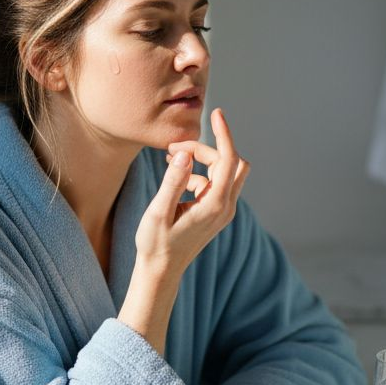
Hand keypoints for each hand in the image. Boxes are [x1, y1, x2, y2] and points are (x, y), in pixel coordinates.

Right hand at [134, 108, 250, 284]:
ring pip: (225, 172)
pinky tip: (176, 179)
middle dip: (205, 149)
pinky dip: (199, 174)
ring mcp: (223, 211)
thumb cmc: (156, 244)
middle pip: (229, 162)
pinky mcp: (217, 213)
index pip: (228, 159)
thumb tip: (186, 153)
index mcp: (214, 205)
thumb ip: (173, 181)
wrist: (161, 271)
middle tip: (174, 148)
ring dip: (202, 160)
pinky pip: (216, 183)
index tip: (216, 113)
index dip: (223, 134)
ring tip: (171, 159)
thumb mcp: (158, 211)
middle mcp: (225, 207)